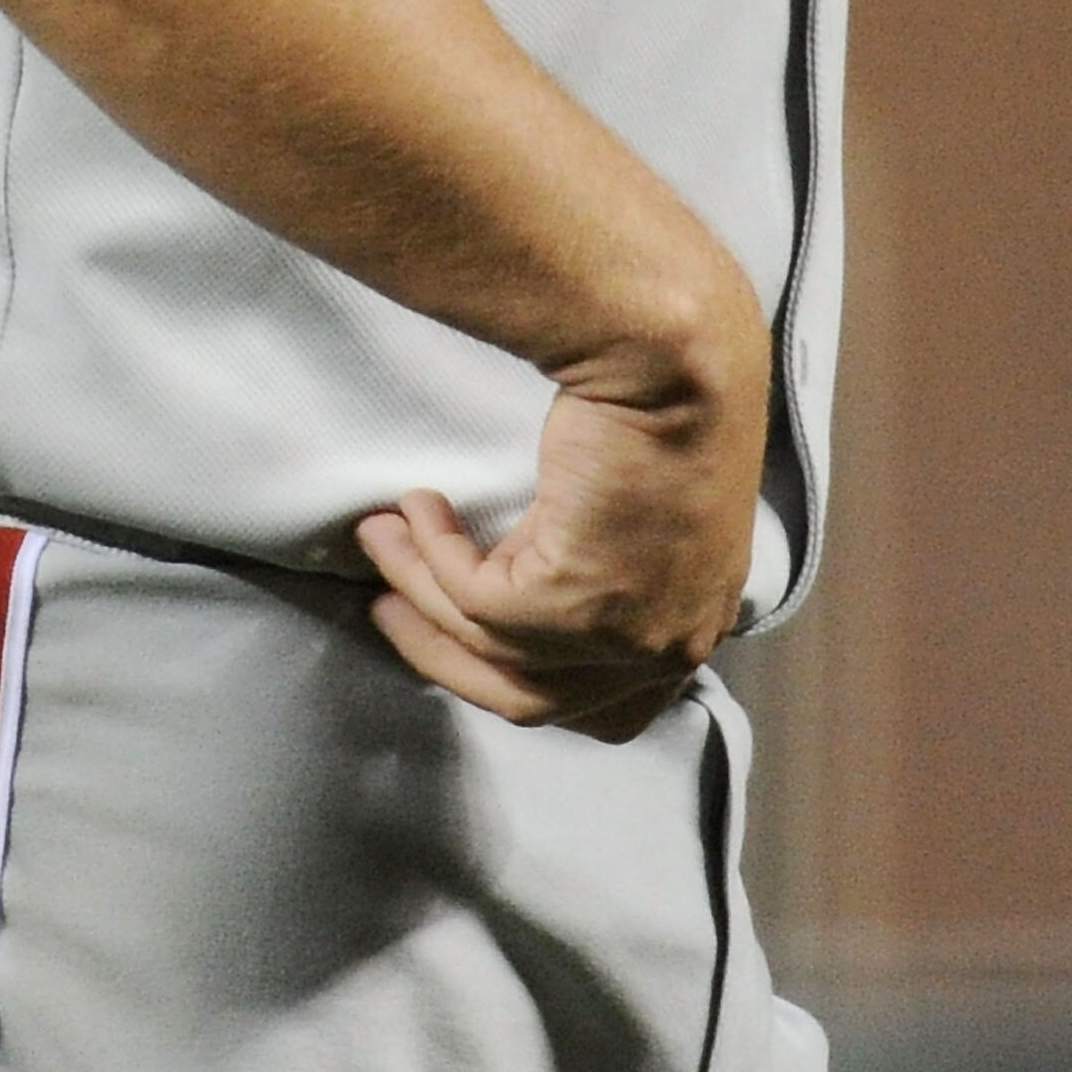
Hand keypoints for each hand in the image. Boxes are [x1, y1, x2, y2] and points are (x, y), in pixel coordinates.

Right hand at [354, 298, 769, 741]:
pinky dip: (430, 556)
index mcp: (690, 633)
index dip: (513, 678)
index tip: (455, 633)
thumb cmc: (665, 408)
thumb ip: (599, 566)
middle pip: (528, 700)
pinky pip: (471, 600)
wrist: (673, 360)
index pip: (597, 710)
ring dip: (418, 589)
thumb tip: (516, 574)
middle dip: (443, 655)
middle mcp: (665, 653)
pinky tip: (418, 506)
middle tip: (389, 607)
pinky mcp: (571, 606)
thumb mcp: (640, 516)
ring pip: (487, 647)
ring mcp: (622, 639)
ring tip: (381, 534)